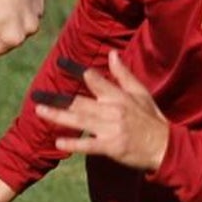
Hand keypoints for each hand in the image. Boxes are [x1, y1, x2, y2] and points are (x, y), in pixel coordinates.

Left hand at [34, 50, 168, 170]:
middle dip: (56, 98)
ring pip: (79, 120)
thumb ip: (123, 74)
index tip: (59, 62)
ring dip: (58, 116)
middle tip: (36, 94)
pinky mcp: (112, 147)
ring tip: (39, 112)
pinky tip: (57, 142)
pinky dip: (74, 143)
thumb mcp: (140, 93)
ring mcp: (111, 129)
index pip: (93, 78)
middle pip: (79, 101)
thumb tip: (112, 53)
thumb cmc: (151, 119)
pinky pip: (89, 145)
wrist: (166, 147)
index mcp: (118, 96)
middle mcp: (112, 110)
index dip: (75, 69)